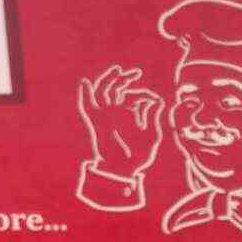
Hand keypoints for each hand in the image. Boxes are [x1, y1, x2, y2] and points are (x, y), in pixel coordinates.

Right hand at [78, 64, 164, 178]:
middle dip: (123, 79)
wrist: (127, 170)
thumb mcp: (152, 133)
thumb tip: (158, 99)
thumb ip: (153, 116)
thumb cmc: (140, 156)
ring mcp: (105, 119)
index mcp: (127, 119)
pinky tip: (84, 83)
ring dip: (108, 80)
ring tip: (119, 71)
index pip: (131, 98)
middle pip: (114, 91)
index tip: (154, 99)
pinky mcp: (97, 124)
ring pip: (102, 94)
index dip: (143, 94)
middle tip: (135, 73)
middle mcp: (114, 117)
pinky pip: (88, 107)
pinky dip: (84, 96)